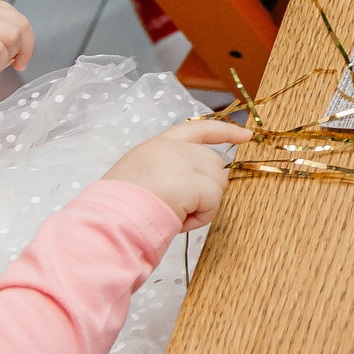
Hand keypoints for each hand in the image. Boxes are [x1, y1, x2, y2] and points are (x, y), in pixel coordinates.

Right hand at [102, 118, 251, 231]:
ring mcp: (180, 161)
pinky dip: (201, 217)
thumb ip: (167, 172)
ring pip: (217, 181)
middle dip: (206, 189)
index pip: (197, 129)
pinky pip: (214, 200)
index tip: (246, 135)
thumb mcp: (140, 180)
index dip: (224, 131)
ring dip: (202, 205)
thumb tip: (195, 186)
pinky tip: (178, 220)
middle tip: (179, 209)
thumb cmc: (117, 211)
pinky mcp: (190, 180)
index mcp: (155, 146)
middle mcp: (169, 148)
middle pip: (213, 163)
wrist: (106, 223)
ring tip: (173, 214)